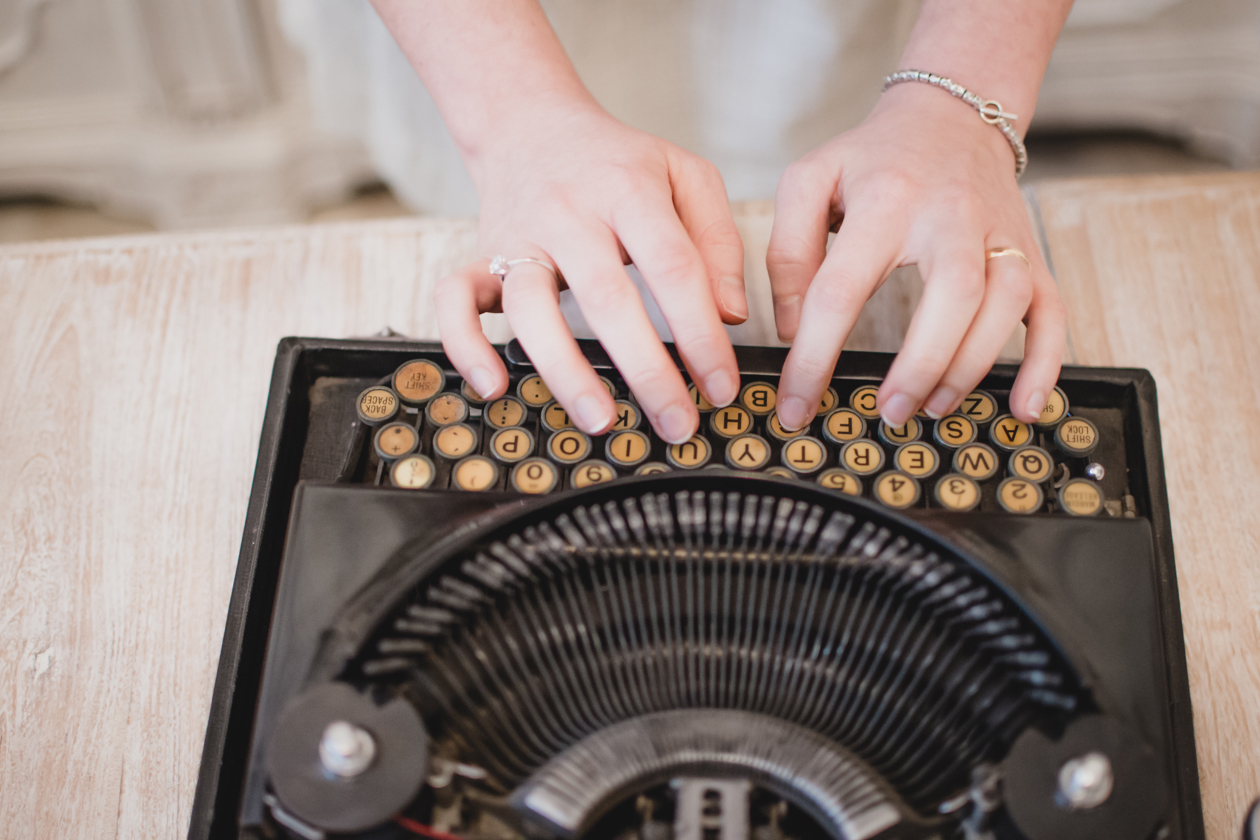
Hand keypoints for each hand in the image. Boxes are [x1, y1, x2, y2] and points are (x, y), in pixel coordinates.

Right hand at [435, 102, 747, 442]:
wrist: (530, 122)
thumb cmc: (618, 163)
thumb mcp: (685, 176)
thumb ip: (717, 242)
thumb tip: (730, 316)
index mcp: (628, 189)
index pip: (673, 266)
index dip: (701, 333)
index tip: (720, 386)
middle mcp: (569, 213)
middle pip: (605, 297)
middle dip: (646, 369)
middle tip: (676, 423)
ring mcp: (518, 237)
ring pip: (530, 308)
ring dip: (564, 370)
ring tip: (599, 419)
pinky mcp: (481, 255)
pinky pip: (455, 299)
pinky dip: (466, 345)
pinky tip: (495, 386)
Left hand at [768, 83, 1066, 430]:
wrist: (951, 112)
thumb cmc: (874, 159)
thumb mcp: (809, 183)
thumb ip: (789, 253)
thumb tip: (793, 329)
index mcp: (884, 201)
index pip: (842, 288)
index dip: (814, 355)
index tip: (797, 404)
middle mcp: (950, 215)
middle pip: (953, 293)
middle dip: (922, 362)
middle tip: (888, 411)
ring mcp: (999, 234)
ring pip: (1006, 304)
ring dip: (971, 365)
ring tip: (932, 407)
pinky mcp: (1029, 253)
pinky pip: (1052, 310)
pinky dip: (1045, 362)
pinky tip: (1023, 406)